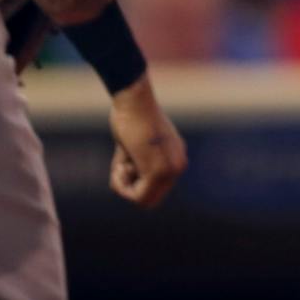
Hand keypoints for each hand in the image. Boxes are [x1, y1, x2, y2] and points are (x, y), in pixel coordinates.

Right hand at [108, 78, 187, 208]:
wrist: (134, 99)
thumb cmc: (130, 115)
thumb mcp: (137, 143)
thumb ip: (139, 163)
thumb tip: (129, 181)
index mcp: (176, 157)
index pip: (156, 189)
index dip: (135, 183)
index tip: (126, 163)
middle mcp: (178, 165)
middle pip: (150, 198)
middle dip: (130, 188)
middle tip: (122, 165)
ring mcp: (171, 170)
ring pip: (143, 201)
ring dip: (124, 186)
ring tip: (121, 162)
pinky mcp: (158, 171)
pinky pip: (137, 197)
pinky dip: (121, 186)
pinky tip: (121, 164)